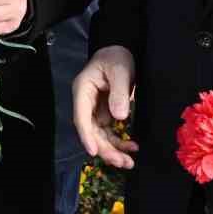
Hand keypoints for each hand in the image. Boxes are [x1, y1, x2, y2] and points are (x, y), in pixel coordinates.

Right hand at [71, 45, 140, 169]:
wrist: (121, 51)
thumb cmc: (117, 57)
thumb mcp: (120, 70)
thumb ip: (120, 92)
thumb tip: (119, 117)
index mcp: (82, 91)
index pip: (81, 118)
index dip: (86, 137)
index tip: (94, 152)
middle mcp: (85, 103)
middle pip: (91, 132)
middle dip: (105, 149)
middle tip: (123, 162)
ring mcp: (94, 110)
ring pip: (99, 136)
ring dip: (112, 150)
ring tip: (129, 162)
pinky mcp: (105, 113)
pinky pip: (109, 132)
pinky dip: (119, 141)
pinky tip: (131, 147)